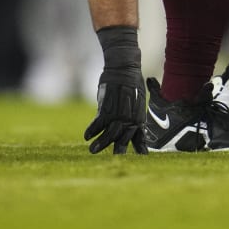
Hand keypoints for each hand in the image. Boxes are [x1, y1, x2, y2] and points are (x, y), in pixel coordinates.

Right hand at [84, 25, 146, 153]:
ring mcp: (118, 115)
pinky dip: (91, 130)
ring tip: (93, 151)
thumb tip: (129, 123)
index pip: (139, 138)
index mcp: (138, 119)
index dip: (140, 148)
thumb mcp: (137, 101)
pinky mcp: (107, 109)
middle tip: (116, 160)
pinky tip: (86, 136)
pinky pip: (98, 123)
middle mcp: (129, 119)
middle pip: (123, 139)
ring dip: (101, 143)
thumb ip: (132, 114)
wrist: (125, 68)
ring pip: (110, 134)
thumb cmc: (131, 83)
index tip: (141, 156)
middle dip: (119, 150)